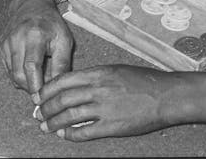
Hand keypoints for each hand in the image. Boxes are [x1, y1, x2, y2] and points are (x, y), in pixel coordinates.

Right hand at [0, 0, 72, 95]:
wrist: (30, 5)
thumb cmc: (51, 24)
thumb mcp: (64, 40)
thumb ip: (62, 65)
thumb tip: (57, 89)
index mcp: (34, 35)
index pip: (31, 66)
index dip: (35, 85)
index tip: (41, 100)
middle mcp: (15, 39)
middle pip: (19, 75)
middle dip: (32, 88)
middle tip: (46, 90)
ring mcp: (6, 44)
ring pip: (13, 76)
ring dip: (27, 83)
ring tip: (41, 76)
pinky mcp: (1, 49)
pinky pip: (10, 72)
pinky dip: (20, 76)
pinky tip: (31, 69)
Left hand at [36, 65, 181, 139]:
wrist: (166, 96)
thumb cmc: (143, 81)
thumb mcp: (114, 70)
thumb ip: (93, 77)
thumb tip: (74, 85)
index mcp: (97, 73)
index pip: (62, 80)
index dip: (47, 90)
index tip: (39, 96)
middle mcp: (97, 89)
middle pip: (62, 99)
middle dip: (46, 108)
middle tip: (39, 114)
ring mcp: (105, 108)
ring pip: (69, 115)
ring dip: (54, 122)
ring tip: (46, 127)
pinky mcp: (113, 126)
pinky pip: (85, 132)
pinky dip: (72, 135)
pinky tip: (65, 136)